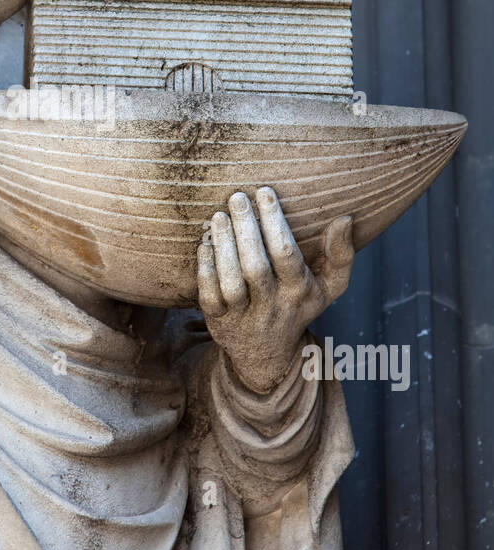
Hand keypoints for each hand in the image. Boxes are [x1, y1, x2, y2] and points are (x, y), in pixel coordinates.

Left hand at [197, 187, 353, 392]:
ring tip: (219, 216)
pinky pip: (209, 296)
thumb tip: (344, 220)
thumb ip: (341, 255)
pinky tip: (205, 244)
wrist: (269, 357)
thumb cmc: (298, 306)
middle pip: (256, 266)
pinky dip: (205, 269)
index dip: (274, 222)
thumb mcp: (329, 288)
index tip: (265, 192)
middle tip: (237, 197)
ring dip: (223, 246)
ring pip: (231, 281)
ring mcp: (243, 316)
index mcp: (299, 292)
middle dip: (246, 228)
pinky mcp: (219, 322)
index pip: (286, 254)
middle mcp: (272, 305)